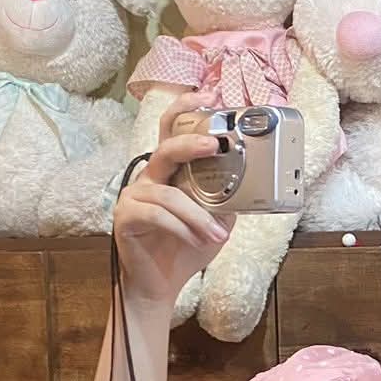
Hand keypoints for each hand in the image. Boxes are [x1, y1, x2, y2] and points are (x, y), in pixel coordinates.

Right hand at [112, 91, 234, 306]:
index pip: (172, 130)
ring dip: (198, 215)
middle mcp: (149, 177)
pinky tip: (198, 240)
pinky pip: (157, 215)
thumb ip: (227, 197)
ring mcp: (133, 195)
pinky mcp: (125, 217)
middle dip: (190, 143)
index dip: (186, 109)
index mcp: (169, 171)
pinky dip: (182, 227)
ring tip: (218, 235)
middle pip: (165, 148)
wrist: (161, 285)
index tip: (210, 95)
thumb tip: (255, 181)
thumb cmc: (186, 248)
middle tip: (214, 145)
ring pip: (169, 194)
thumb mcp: (216, 219)